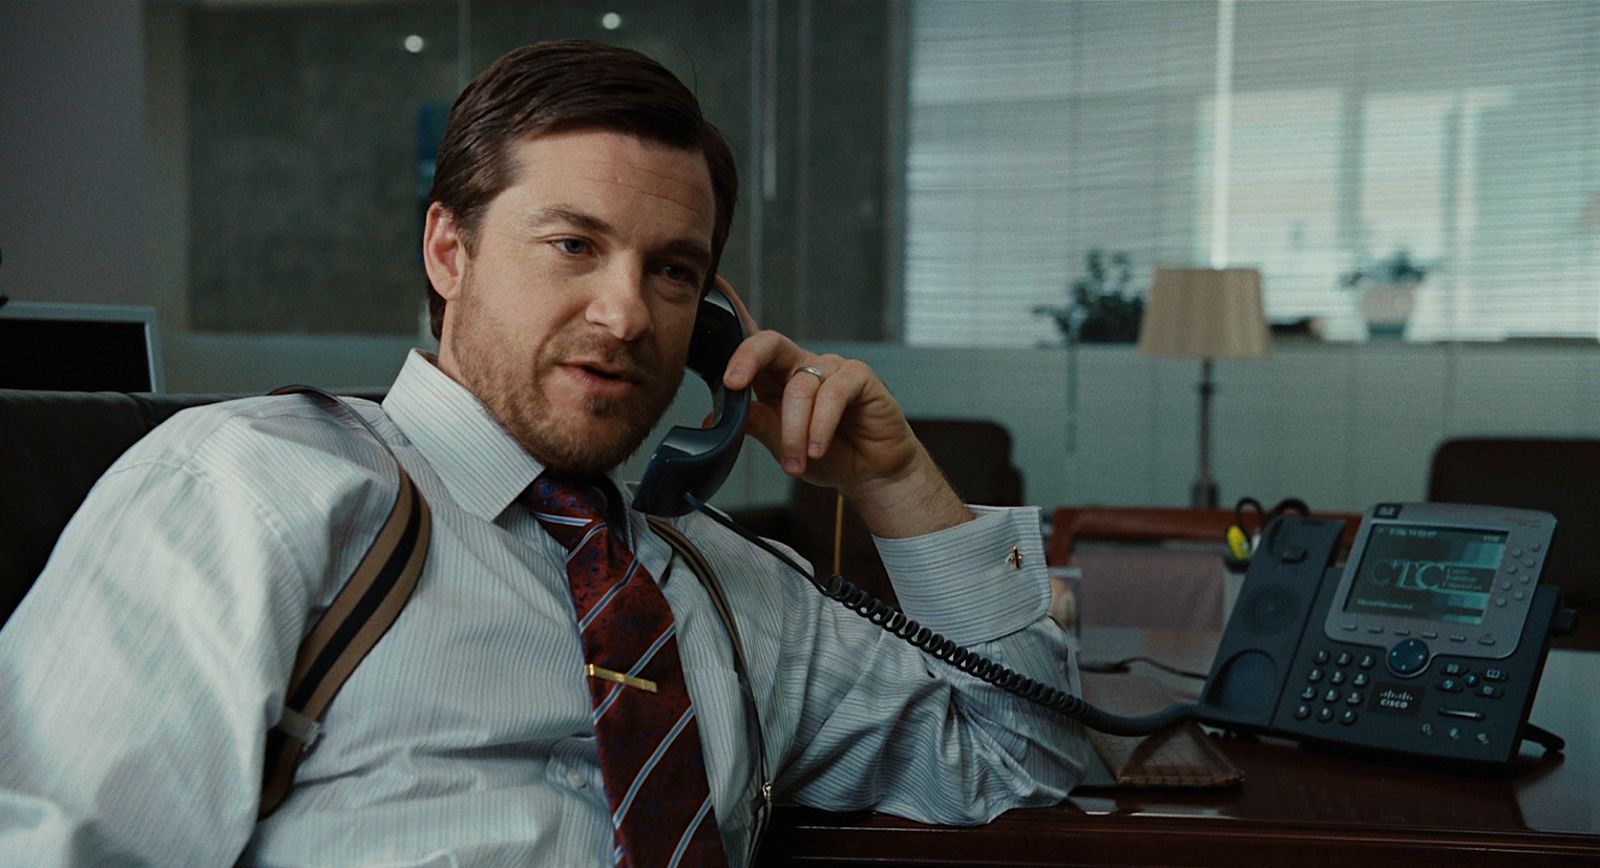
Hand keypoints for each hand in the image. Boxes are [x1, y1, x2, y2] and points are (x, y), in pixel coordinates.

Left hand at [714, 278, 969, 538]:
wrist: (870, 472)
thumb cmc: (826, 454)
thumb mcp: (781, 444)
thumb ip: (754, 424)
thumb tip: (713, 416)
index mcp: (775, 377)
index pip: (750, 343)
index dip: (732, 314)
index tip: (713, 290)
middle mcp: (801, 365)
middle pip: (769, 342)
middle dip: (746, 357)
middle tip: (733, 384)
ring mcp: (831, 367)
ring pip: (800, 387)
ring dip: (794, 430)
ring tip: (795, 464)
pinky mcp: (859, 376)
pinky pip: (833, 393)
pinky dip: (821, 425)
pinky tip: (817, 449)